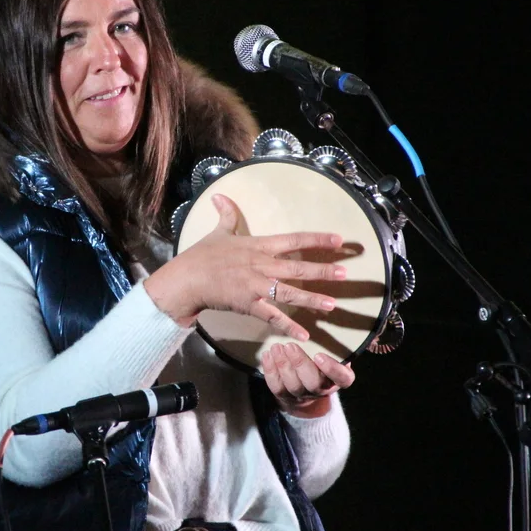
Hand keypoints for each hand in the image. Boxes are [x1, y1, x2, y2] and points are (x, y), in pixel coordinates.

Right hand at [144, 193, 346, 339]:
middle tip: (344, 273)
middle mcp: (261, 265)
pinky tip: (304, 334)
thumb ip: (226, 215)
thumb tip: (220, 196)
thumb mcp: (217, 232)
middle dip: (322, 271)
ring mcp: (256, 286)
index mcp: (258, 246)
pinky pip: (272, 316)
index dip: (316, 239)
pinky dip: (288, 326)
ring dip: (312, 298)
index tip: (338, 239)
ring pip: (290, 293)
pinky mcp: (248, 305)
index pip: (293, 240)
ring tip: (333, 304)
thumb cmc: (202, 255)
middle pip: (298, 268)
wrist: (186, 279)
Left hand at [262, 342, 354, 416]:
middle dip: (300, 364)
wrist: (308, 384)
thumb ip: (335, 343)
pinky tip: (267, 355)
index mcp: (341, 379)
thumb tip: (335, 316)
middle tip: (290, 346)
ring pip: (293, 386)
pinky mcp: (286, 396)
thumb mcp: (336, 352)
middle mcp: (323, 389)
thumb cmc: (324, 360)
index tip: (319, 355)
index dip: (331, 369)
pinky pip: (277, 387)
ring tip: (276, 347)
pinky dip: (270, 371)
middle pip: (313, 383)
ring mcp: (303, 395)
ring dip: (283, 365)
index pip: (342, 378)